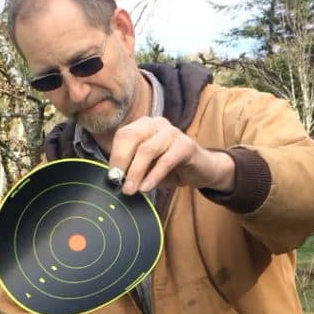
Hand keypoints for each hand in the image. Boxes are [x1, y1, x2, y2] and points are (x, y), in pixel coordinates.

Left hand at [109, 116, 234, 195]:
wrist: (202, 170)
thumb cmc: (170, 169)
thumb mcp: (146, 168)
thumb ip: (131, 169)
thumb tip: (113, 179)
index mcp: (143, 126)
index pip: (123, 135)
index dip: (115, 156)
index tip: (111, 177)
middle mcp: (157, 124)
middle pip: (132, 137)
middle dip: (123, 162)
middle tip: (118, 183)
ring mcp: (172, 132)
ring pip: (147, 149)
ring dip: (136, 172)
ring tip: (131, 190)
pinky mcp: (186, 145)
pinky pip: (166, 160)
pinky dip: (154, 176)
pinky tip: (146, 188)